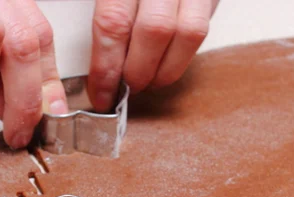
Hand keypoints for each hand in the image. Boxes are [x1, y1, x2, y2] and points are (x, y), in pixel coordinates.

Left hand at [88, 0, 218, 111]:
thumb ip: (102, 7)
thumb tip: (90, 56)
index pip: (114, 22)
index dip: (106, 65)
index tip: (99, 91)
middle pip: (154, 30)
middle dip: (137, 71)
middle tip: (124, 88)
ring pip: (188, 33)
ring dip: (165, 70)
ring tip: (147, 81)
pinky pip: (203, 28)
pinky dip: (183, 55)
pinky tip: (166, 63)